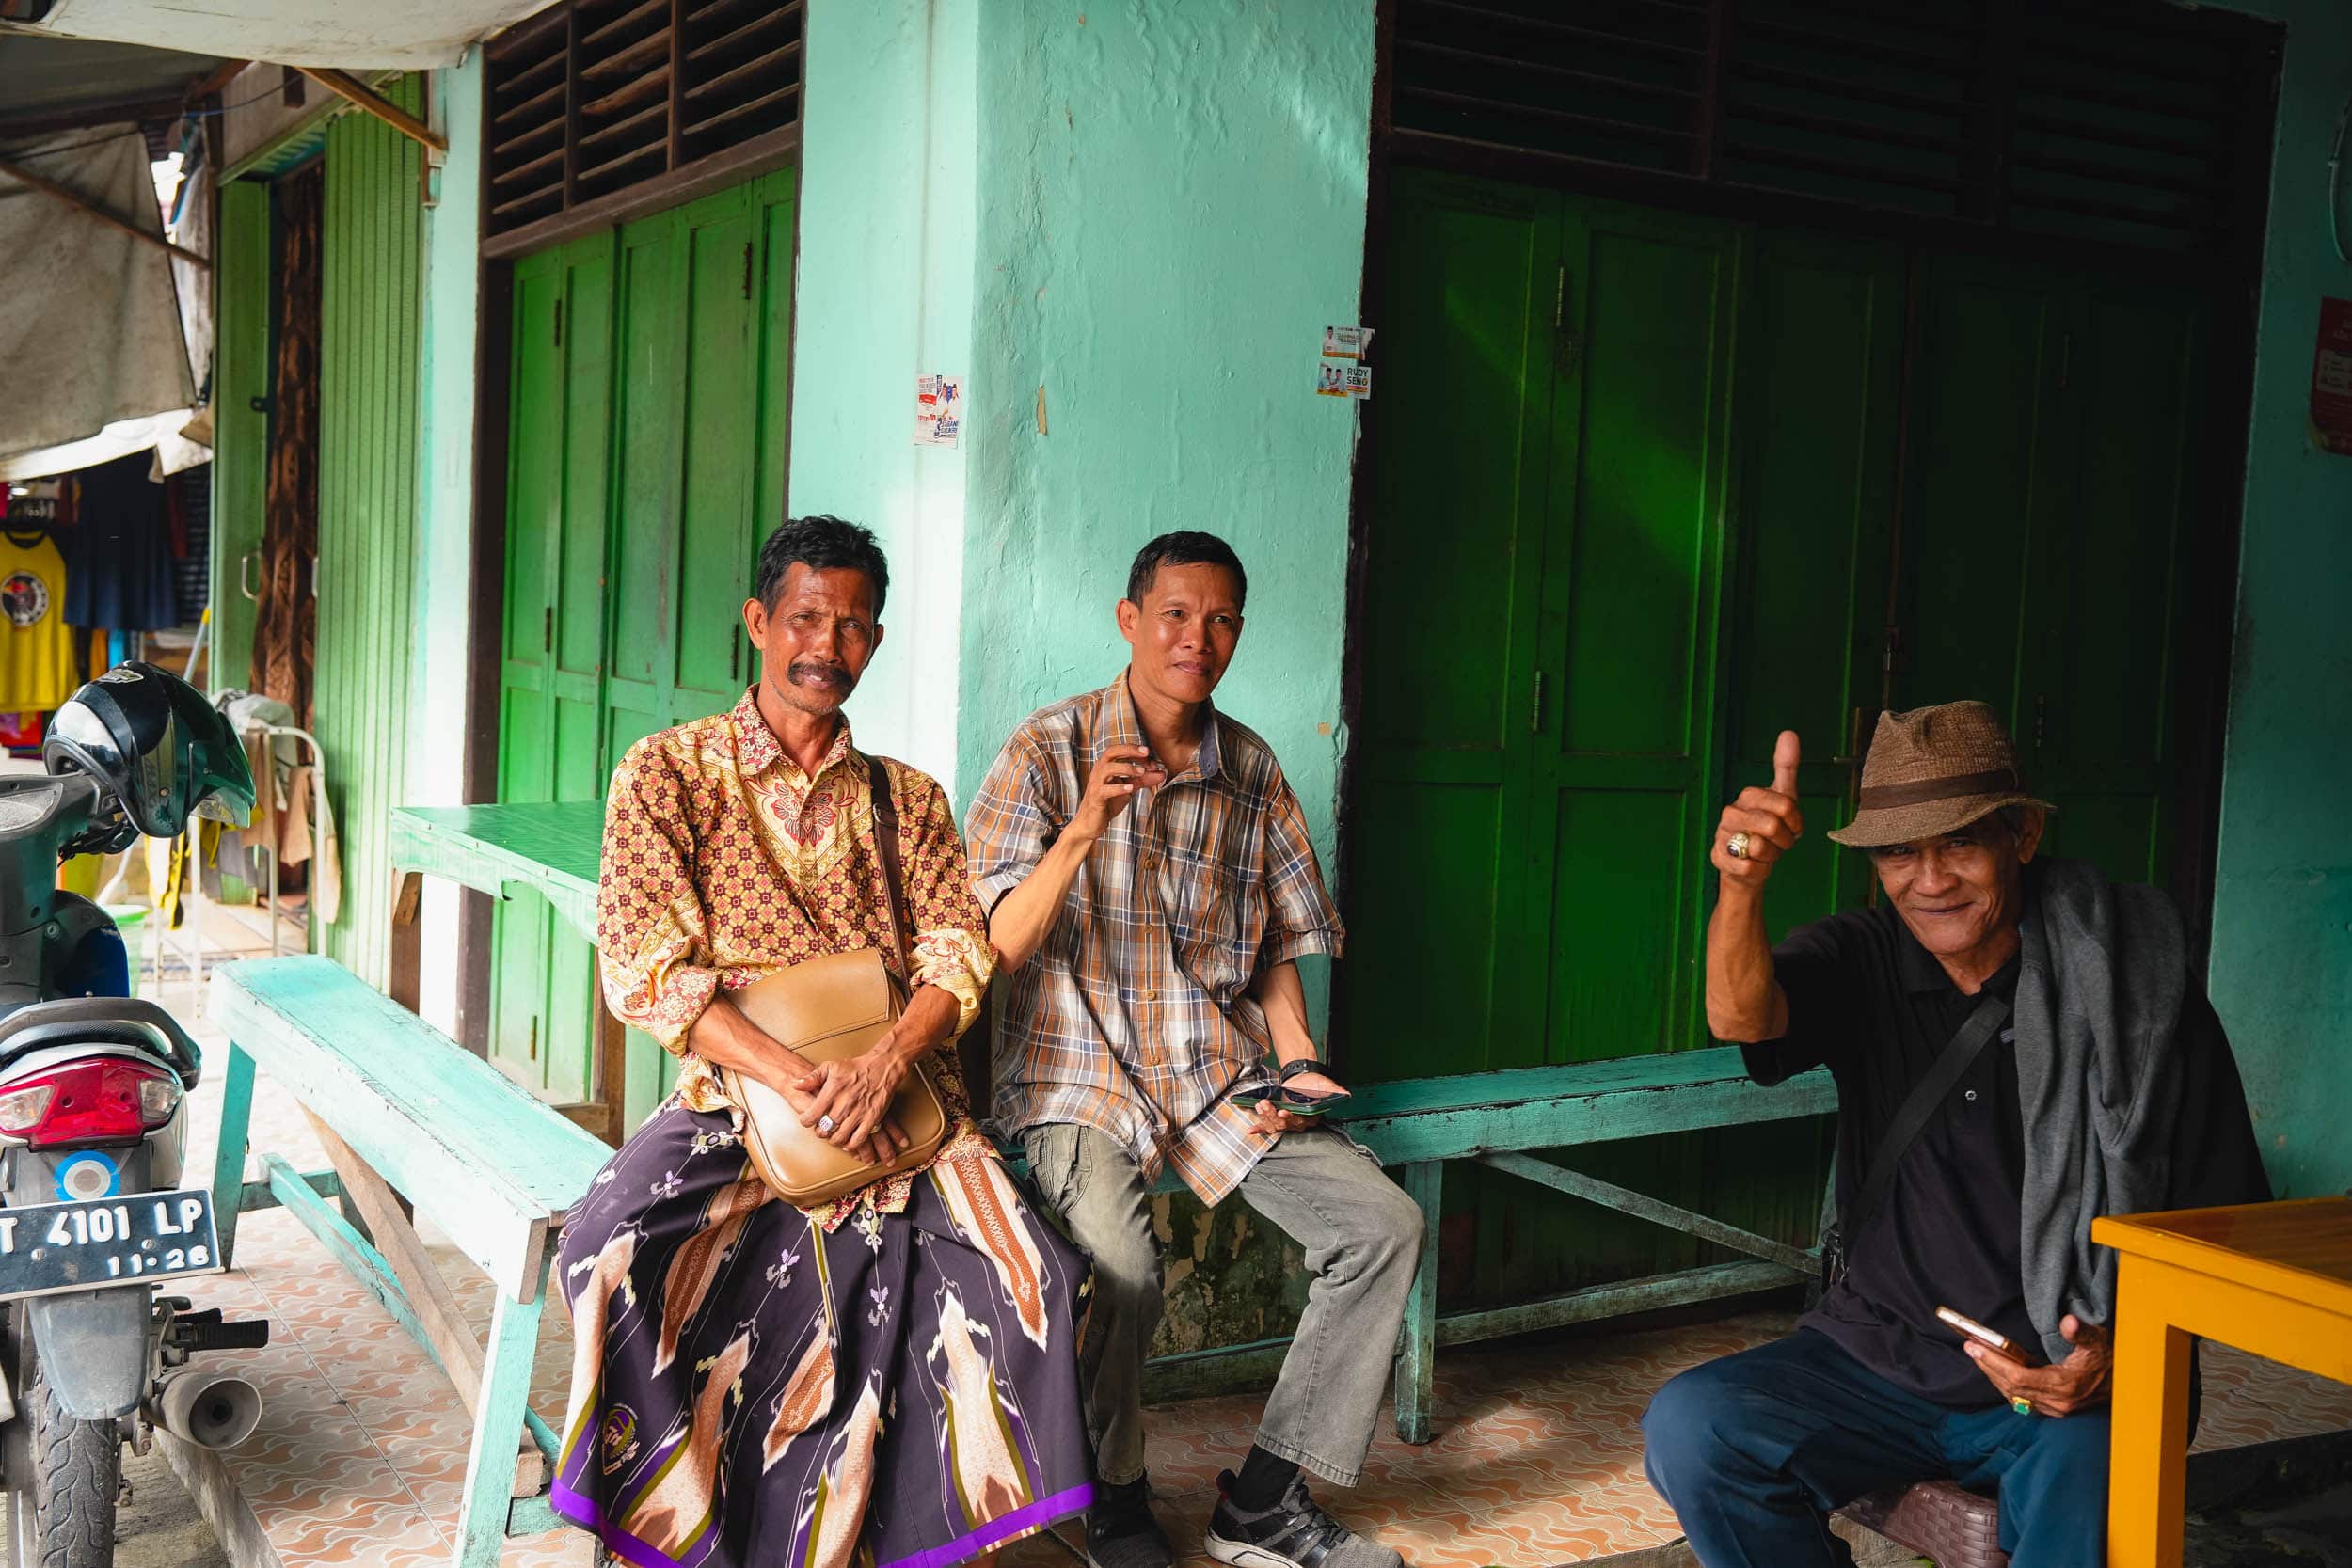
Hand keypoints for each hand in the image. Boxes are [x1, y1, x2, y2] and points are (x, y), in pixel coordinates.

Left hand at [795, 1050, 913, 1165]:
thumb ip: (812, 1078)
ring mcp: (859, 1112)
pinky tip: (847, 1141)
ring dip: (833, 1140)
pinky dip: (850, 1145)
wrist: (882, 1067)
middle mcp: (845, 1103)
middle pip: (825, 1129)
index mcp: (832, 1090)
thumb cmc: (855, 1068)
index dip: (806, 1121)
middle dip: (820, 1132)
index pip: (811, 1116)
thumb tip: (795, 1085)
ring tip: (833, 1135)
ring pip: (840, 1137)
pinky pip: (858, 1139)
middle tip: (821, 1129)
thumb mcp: (831, 1066)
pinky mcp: (872, 1118)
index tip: (807, 1120)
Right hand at [1070, 745, 1168, 841]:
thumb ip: (1144, 780)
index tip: (1150, 755)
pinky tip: (1131, 788)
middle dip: (1129, 750)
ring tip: (1142, 772)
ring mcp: (1096, 784)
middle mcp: (1099, 771)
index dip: (1135, 750)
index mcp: (1106, 765)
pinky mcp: (1096, 798)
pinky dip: (1118, 787)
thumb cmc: (1109, 802)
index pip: (1119, 750)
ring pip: (1107, 769)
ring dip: (1126, 768)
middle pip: (1111, 752)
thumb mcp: (1129, 788)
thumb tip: (1162, 773)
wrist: (1091, 823)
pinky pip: (1105, 790)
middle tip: (1146, 753)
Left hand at [1249, 1070, 1346, 1136]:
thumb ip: (1333, 1089)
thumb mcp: (1323, 1084)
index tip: (1284, 1112)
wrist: (1302, 1078)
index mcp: (1312, 1116)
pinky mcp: (1278, 1118)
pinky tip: (1251, 1130)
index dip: (1292, 1118)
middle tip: (1267, 1105)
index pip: (1301, 1120)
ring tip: (1261, 1106)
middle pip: (1286, 1124)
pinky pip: (1268, 1127)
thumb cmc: (1312, 1083)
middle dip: (1274, 1115)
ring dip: (1266, 1118)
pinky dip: (1259, 1128)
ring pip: (1276, 1125)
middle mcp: (1300, 1122)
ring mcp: (1288, 1122)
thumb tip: (1345, 1093)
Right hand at [1712, 730, 1803, 890]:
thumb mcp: (1783, 797)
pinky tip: (1752, 864)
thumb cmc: (1768, 830)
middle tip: (1778, 842)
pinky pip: (1750, 867)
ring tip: (1764, 853)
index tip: (1791, 826)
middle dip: (1784, 840)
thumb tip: (1789, 733)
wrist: (1750, 864)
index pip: (1786, 806)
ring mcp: (1722, 835)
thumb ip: (1785, 766)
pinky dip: (1759, 870)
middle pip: (1773, 825)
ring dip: (1771, 856)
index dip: (1796, 822)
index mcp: (1747, 795)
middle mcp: (1730, 812)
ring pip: (1761, 847)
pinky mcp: (1719, 859)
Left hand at [1968, 1314, 2112, 1416]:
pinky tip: (1997, 1370)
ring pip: (2015, 1396)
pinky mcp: (2056, 1409)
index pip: (2019, 1377)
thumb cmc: (2111, 1358)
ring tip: (1978, 1355)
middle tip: (1969, 1346)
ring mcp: (2057, 1409)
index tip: (1974, 1347)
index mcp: (2066, 1386)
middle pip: (2011, 1387)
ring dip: (1994, 1376)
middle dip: (1988, 1367)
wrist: (2129, 1382)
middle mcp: (2059, 1402)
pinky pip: (2023, 1400)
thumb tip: (2068, 1321)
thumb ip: (2082, 1332)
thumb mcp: (2099, 1339)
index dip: (1994, 1363)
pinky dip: (2007, 1385)